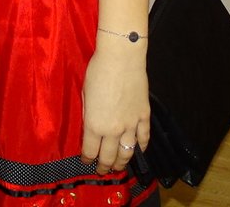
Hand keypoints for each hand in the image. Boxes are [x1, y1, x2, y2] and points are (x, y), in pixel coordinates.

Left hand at [80, 46, 150, 171]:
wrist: (121, 59)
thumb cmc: (97, 71)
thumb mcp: (84, 94)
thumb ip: (88, 114)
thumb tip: (89, 126)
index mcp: (94, 124)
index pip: (90, 150)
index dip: (87, 159)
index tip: (86, 162)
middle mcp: (112, 129)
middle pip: (109, 156)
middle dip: (104, 166)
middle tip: (102, 171)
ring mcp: (131, 124)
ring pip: (127, 152)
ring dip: (122, 162)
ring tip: (119, 167)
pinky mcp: (144, 116)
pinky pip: (144, 137)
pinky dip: (141, 147)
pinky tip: (138, 151)